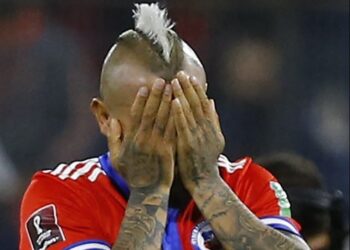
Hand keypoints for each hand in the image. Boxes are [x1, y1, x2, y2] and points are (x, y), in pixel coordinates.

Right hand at [109, 79, 174, 190]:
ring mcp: (159, 145)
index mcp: (132, 140)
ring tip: (173, 88)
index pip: (137, 115)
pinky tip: (182, 107)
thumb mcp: (116, 157)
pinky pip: (174, 131)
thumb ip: (113, 138)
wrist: (149, 192)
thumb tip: (113, 120)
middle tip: (162, 80)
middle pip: (152, 114)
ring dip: (169, 103)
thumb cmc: (132, 174)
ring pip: (165, 120)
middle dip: (157, 96)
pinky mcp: (170, 150)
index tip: (145, 87)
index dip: (141, 100)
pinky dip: (178, 118)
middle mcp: (146, 140)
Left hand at [171, 72, 224, 192]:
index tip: (191, 77)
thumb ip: (213, 120)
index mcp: (211, 126)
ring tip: (175, 81)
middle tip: (180, 73)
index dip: (197, 90)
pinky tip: (174, 101)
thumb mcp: (215, 139)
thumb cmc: (206, 161)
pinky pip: (183, 125)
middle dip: (188, 87)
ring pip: (190, 111)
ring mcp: (198, 136)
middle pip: (197, 104)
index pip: (204, 104)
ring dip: (183, 95)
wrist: (204, 181)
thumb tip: (211, 101)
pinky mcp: (188, 144)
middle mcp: (206, 129)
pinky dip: (179, 112)